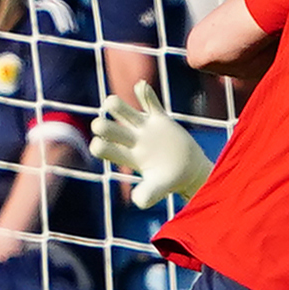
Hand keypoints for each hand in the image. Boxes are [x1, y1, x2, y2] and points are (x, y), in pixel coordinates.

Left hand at [87, 80, 214, 206]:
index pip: (103, 147)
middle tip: (105, 126)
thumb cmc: (171, 181)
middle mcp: (131, 140)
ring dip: (115, 105)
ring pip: (122, 110)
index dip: (98, 145)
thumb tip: (138, 201)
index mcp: (127, 156)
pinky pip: (150, 102)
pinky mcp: (160, 118)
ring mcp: (144, 128)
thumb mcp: (160, 188)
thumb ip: (149, 194)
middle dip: (102, 125)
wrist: (189, 171)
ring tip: (114, 105)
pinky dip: (145, 93)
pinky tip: (141, 87)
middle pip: (107, 127)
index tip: (102, 144)